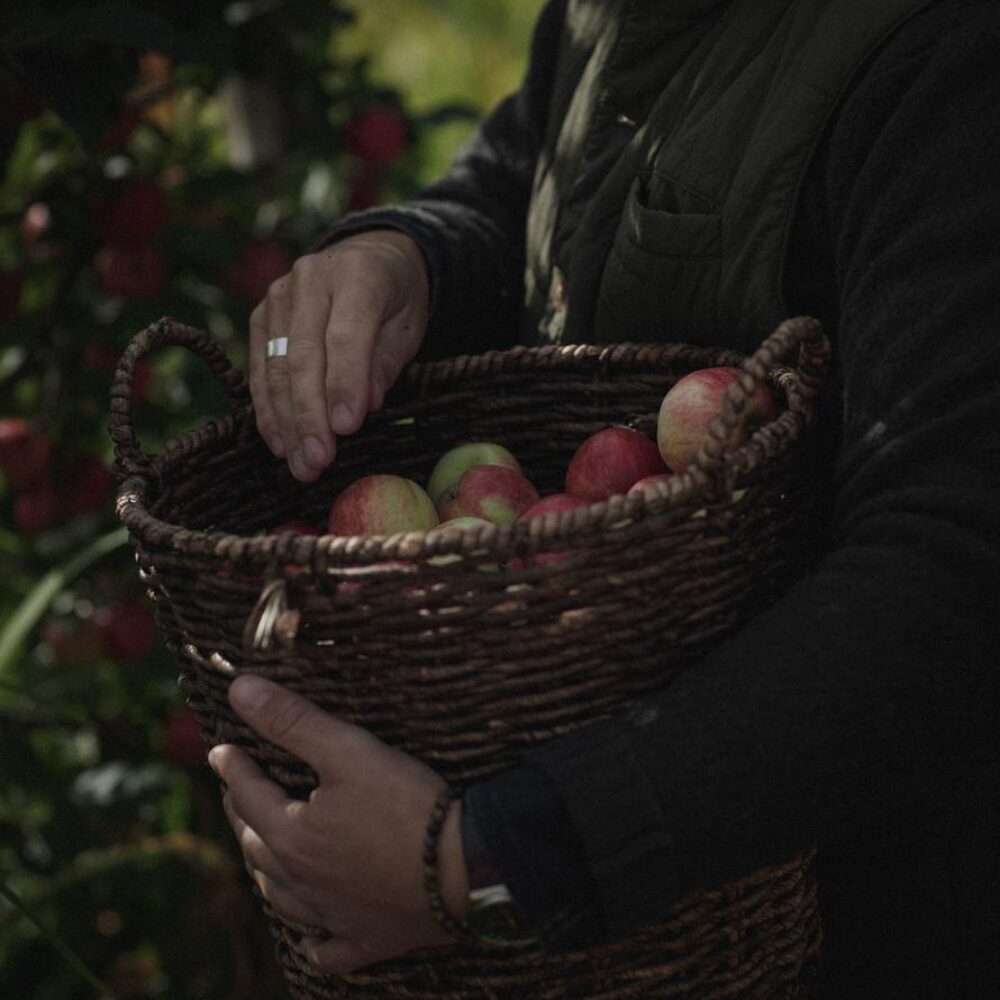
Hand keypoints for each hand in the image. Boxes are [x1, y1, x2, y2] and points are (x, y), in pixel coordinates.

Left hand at [208, 675, 468, 974]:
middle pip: (257, 846)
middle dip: (243, 815)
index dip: (233, 767)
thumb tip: (239, 689)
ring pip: (281, 898)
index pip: (248, 794)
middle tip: (237, 795)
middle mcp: (301, 882)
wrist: (464, 869)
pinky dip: (314, 940)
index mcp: (291, 836)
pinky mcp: (367, 940)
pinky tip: (312, 936)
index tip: (220, 751)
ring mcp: (333, 916)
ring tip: (262, 853)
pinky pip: (328, 948)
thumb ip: (293, 721)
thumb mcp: (348, 750)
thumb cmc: (406, 806)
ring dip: (265, 872)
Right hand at [248, 230, 429, 481]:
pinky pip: (261, 371)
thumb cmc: (395, 300)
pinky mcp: (260, 317)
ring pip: (277, 368)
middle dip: (309, 415)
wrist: (368, 257)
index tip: (346, 429)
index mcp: (357, 273)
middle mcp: (310, 279)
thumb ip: (384, 364)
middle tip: (317, 461)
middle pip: (303, 356)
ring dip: (287, 423)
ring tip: (301, 465)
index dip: (343, 385)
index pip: (345, 337)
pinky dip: (269, 411)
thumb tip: (361, 407)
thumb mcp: (408, 326)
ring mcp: (278, 297)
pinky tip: (281, 444)